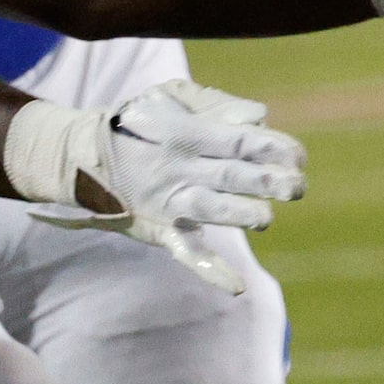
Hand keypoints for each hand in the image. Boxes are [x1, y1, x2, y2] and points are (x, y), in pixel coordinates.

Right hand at [2, 78, 304, 293]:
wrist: (85, 159)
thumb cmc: (139, 123)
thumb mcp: (169, 96)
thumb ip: (215, 102)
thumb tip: (259, 116)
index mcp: (185, 133)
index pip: (238, 141)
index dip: (272, 148)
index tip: (298, 156)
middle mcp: (179, 169)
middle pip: (231, 175)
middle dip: (268, 182)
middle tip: (298, 187)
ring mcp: (169, 202)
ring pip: (211, 211)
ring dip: (242, 215)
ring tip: (266, 218)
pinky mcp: (162, 230)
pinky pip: (187, 252)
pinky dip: (211, 271)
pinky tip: (237, 287)